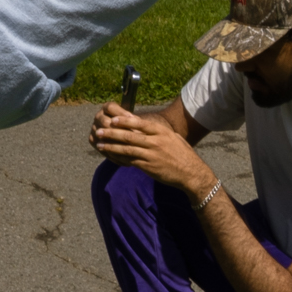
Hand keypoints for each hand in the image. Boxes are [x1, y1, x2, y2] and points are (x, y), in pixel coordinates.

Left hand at [89, 104, 216, 198]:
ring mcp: (151, 155)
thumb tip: (144, 126)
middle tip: (99, 131)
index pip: (140, 123)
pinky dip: (119, 159)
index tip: (112, 119)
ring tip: (99, 144)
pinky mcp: (149, 167)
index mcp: (161, 132)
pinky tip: (110, 156)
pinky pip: (130, 161)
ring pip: (127, 149)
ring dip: (111, 147)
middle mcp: (155, 142)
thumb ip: (159, 131)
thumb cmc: (183, 154)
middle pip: (129, 136)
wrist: (191, 173)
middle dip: (112, 133)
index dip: (124, 121)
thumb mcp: (173, 137)